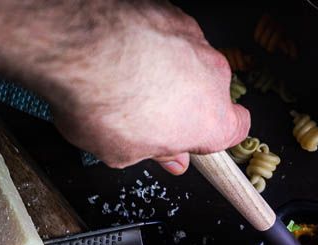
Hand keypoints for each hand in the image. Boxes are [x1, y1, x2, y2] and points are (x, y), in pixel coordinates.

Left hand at [38, 2, 249, 172]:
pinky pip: (168, 32)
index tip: (192, 139)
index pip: (237, 129)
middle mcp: (213, 78)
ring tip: (125, 77)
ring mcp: (195, 40)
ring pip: (188, 60)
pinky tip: (120, 49)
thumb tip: (168, 157)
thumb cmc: (105, 103)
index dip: (214, 135)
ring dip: (166, 69)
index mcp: (211, 121)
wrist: (80, 45)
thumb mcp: (122, 152)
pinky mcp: (172, 13)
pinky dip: (150, 41)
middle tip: (145, 110)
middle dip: (183, 101)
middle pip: (209, 92)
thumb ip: (154, 153)